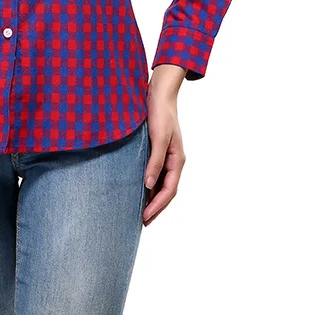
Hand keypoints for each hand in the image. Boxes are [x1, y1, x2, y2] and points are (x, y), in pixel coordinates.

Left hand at [143, 68, 187, 225]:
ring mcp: (166, 155)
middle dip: (156, 208)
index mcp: (177, 160)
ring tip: (139, 211)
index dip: (157, 206)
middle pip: (166, 191)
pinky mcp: (157, 149)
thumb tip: (149, 186)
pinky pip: (154, 173)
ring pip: (160, 183)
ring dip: (152, 198)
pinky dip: (148, 184)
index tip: (144, 219)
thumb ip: (156, 161)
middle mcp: (173, 160)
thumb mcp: (159, 137)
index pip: (169, 190)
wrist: (158, 92)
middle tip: (142, 223)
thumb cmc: (160, 113)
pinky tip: (138, 188)